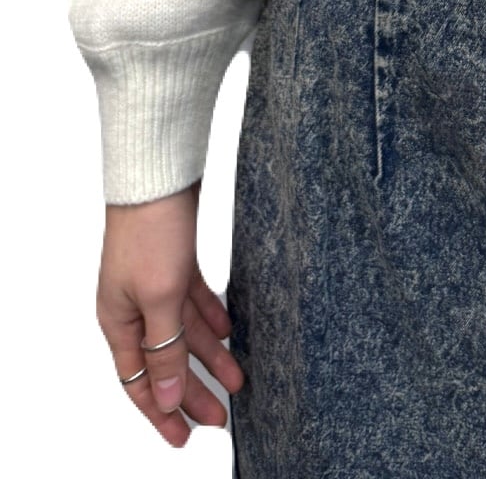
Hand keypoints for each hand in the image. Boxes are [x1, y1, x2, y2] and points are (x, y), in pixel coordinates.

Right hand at [94, 178, 244, 447]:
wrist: (159, 174)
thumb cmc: (150, 232)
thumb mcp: (159, 298)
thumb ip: (164, 348)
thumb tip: (164, 398)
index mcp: (118, 321)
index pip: (140, 382)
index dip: (161, 412)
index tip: (182, 439)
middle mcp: (133, 306)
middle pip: (166, 360)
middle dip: (192, 391)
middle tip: (221, 417)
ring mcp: (154, 283)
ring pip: (185, 331)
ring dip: (210, 355)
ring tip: (239, 379)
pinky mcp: (176, 261)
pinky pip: (194, 301)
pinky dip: (211, 317)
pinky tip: (230, 330)